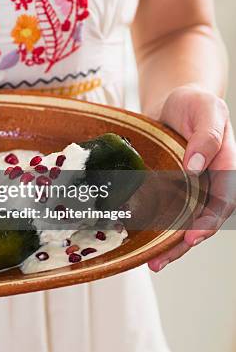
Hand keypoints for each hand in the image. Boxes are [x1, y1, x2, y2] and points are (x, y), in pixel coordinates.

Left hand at [147, 85, 235, 271]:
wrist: (174, 99)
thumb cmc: (194, 102)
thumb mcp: (206, 109)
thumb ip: (206, 137)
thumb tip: (194, 167)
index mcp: (226, 168)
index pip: (222, 202)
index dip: (208, 222)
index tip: (192, 236)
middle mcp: (207, 182)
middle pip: (199, 220)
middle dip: (181, 244)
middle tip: (160, 261)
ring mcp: (186, 187)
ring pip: (179, 220)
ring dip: (166, 242)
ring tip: (149, 262)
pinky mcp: (165, 186)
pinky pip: (160, 208)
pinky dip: (151, 224)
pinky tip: (135, 238)